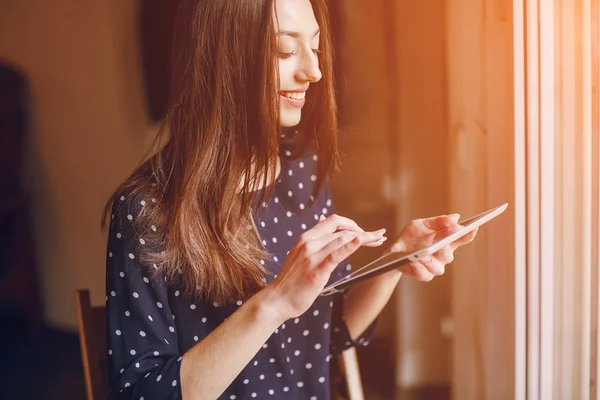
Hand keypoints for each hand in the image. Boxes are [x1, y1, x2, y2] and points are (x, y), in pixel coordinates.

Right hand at [266, 214, 386, 320]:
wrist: (278, 299)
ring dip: (364, 238)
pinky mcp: (317, 270)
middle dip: (363, 232)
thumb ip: (314, 239)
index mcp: (306, 237)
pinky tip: (359, 242)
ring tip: (378, 239)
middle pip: (341, 230)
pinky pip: (335, 255)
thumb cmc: (291, 280)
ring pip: (342, 239)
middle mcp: (309, 242)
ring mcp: (312, 255)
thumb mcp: (300, 253)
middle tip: (379, 235)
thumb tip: (322, 220)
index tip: (364, 232)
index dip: (352, 224)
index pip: (333, 221)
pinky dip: (349, 247)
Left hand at [387, 214, 477, 281]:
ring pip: (437, 266)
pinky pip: (424, 274)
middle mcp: (444, 256)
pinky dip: (418, 267)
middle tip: (443, 240)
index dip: (468, 234)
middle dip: (444, 247)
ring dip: (428, 258)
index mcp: (446, 241)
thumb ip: (438, 222)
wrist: (394, 251)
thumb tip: (455, 218)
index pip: (461, 238)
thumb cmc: (411, 236)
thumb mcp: (421, 224)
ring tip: (421, 253)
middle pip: (448, 254)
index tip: (473, 228)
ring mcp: (435, 267)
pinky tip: (412, 261)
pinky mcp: (424, 276)